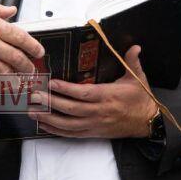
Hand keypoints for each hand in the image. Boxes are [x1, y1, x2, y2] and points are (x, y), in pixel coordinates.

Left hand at [29, 45, 157, 137]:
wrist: (147, 122)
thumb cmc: (140, 99)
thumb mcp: (138, 78)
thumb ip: (132, 61)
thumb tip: (134, 46)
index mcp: (108, 96)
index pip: (84, 93)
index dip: (66, 89)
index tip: (52, 82)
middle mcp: (99, 111)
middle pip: (71, 109)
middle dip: (51, 103)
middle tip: (35, 95)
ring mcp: (95, 124)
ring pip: (68, 124)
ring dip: (49, 118)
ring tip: (33, 111)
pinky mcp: (93, 132)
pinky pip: (72, 133)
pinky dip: (57, 130)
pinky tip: (44, 125)